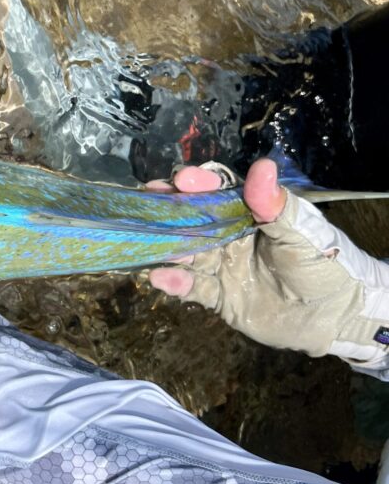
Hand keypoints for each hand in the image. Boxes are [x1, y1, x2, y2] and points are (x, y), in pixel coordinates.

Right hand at [148, 159, 388, 363]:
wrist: (336, 317)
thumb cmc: (324, 266)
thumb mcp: (302, 233)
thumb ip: (276, 205)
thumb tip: (261, 166)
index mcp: (250, 214)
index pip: (219, 191)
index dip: (200, 183)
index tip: (184, 179)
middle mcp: (230, 237)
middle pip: (192, 218)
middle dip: (169, 208)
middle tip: (148, 197)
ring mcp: (222, 266)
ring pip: (186, 252)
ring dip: (168, 246)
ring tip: (150, 241)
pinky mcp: (220, 297)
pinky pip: (193, 288)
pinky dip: (176, 283)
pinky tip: (160, 277)